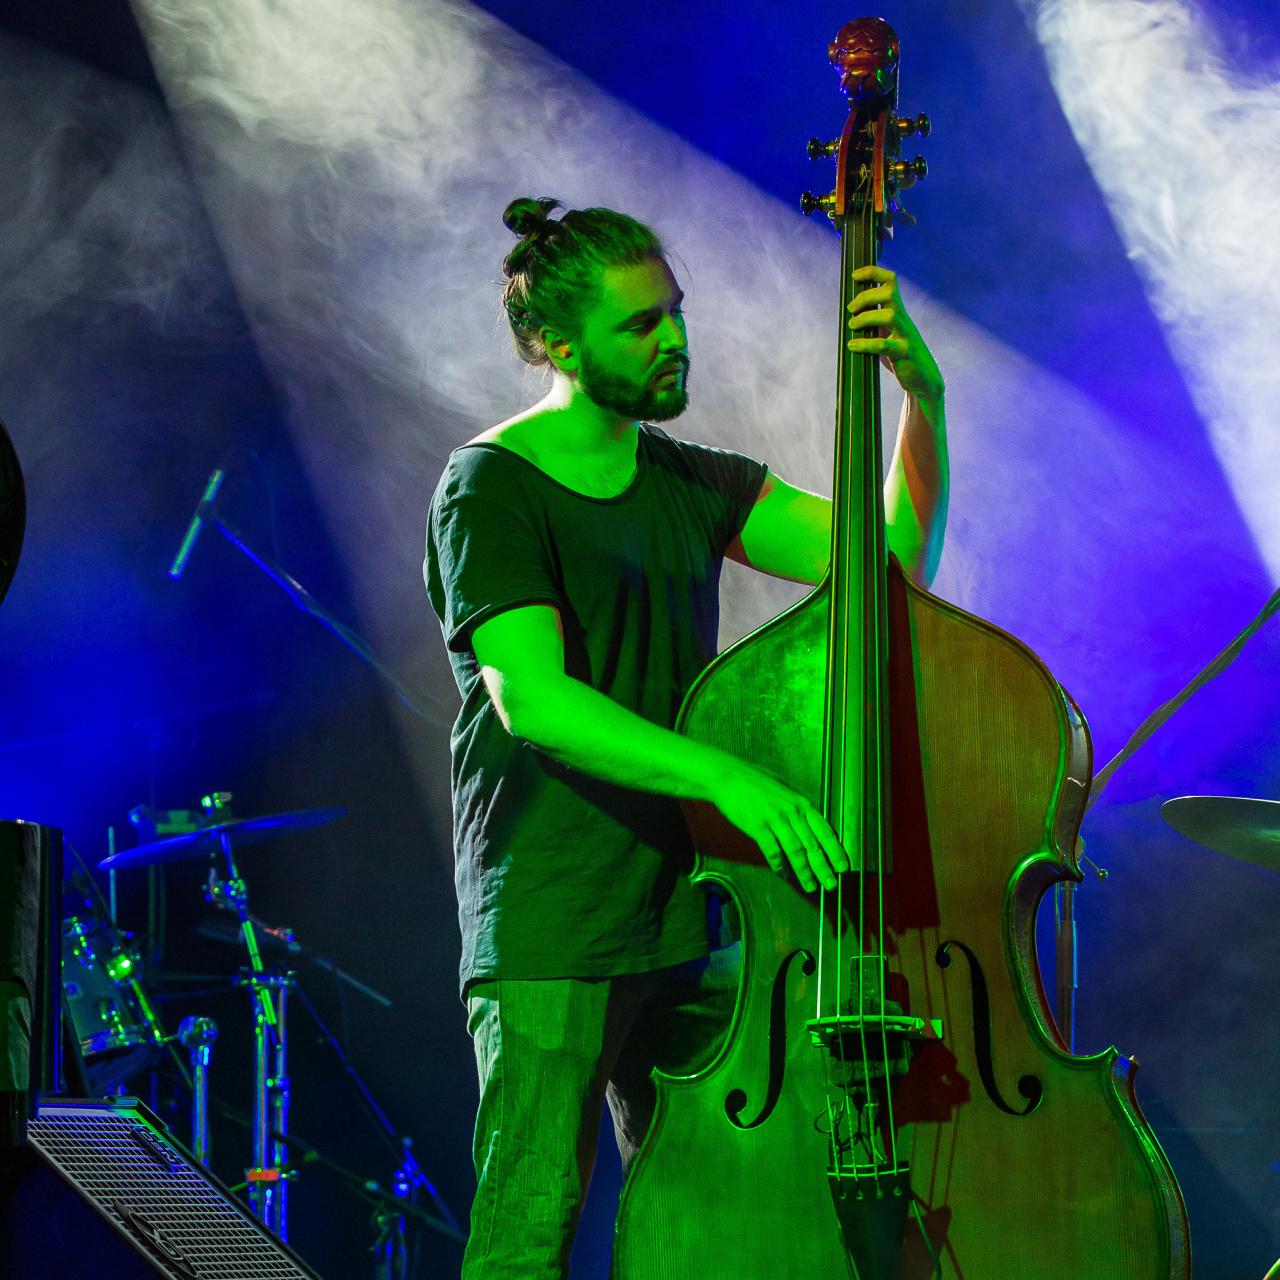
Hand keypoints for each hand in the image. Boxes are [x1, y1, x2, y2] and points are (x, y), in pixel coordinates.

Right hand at [706, 757, 849, 891]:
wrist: (729, 777)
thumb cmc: (757, 784)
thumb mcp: (786, 792)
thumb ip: (800, 810)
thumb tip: (814, 829)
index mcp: (802, 804)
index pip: (825, 831)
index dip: (836, 850)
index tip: (843, 866)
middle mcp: (792, 812)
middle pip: (813, 845)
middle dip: (824, 867)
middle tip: (831, 885)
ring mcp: (775, 819)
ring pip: (795, 851)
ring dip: (804, 872)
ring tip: (810, 886)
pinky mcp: (758, 827)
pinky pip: (772, 852)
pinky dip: (779, 866)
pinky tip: (784, 875)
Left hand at [847, 265, 943, 404]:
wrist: (924, 379)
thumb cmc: (900, 354)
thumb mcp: (887, 333)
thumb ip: (874, 322)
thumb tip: (849, 315)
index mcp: (898, 311)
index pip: (891, 281)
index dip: (873, 272)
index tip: (855, 275)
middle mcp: (903, 319)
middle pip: (890, 293)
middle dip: (866, 296)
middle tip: (851, 309)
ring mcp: (905, 336)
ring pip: (889, 316)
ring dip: (866, 318)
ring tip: (852, 326)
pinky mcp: (904, 354)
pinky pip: (884, 346)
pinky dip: (865, 344)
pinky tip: (853, 346)